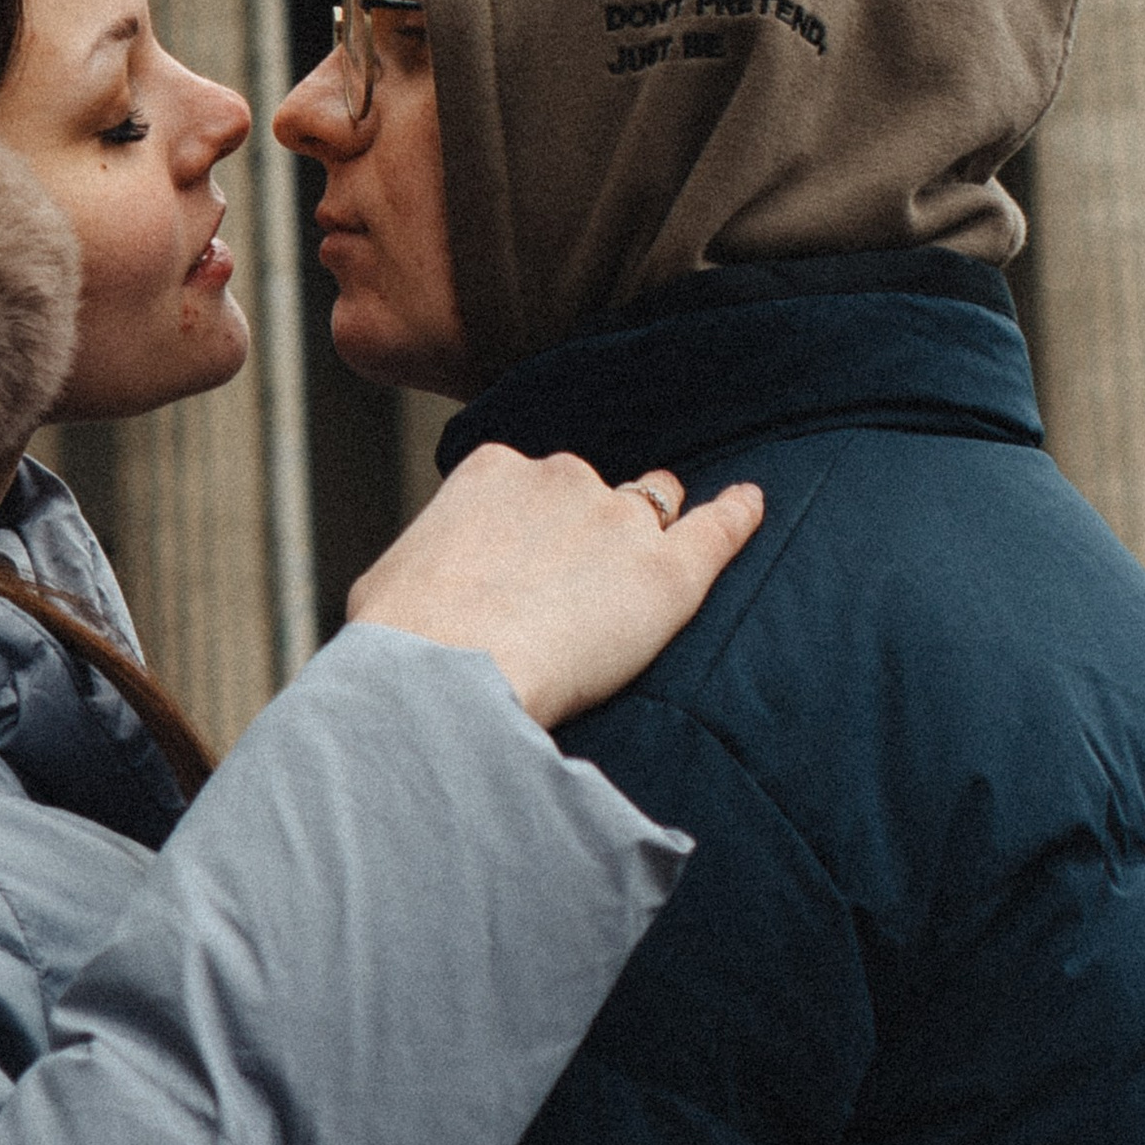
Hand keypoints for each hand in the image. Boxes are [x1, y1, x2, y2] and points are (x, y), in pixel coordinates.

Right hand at [347, 446, 763, 727]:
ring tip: (651, 564)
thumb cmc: (401, 642)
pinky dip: (738, 513)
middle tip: (584, 582)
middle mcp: (558, 476)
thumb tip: (424, 597)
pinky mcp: (666, 572)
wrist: (444, 675)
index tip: (533, 563)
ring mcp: (616, 518)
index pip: (531, 485)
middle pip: (595, 491)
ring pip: (653, 507)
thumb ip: (432, 565)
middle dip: (594, 527)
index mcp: (493, 470)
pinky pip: (717, 527)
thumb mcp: (393, 581)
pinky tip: (751, 504)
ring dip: (652, 530)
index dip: (538, 526)